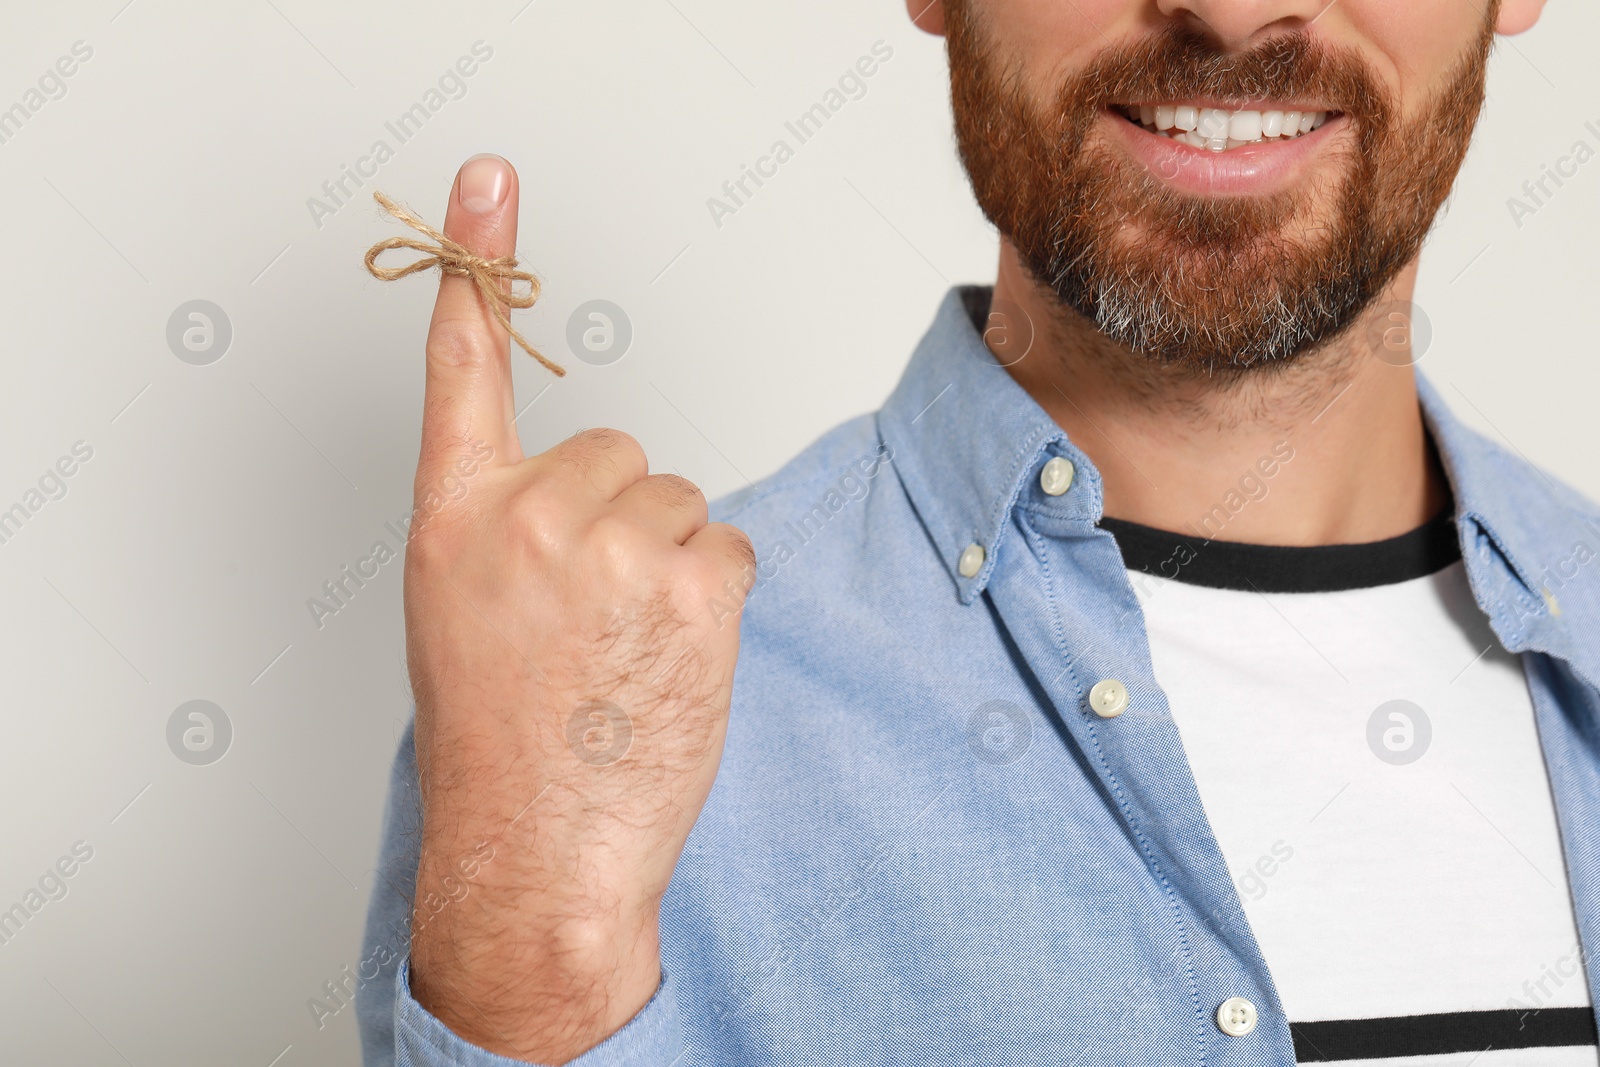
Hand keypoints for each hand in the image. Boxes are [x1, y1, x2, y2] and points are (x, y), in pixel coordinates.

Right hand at [400, 153, 754, 1062]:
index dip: (475, 269)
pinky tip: (670, 663)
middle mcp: (525, 519)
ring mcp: (608, 549)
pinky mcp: (689, 587)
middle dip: (624, 522)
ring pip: (682, 504)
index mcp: (454, 521)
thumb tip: (592, 492)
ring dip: (671, 567)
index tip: (486, 181)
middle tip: (594, 618)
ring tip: (626, 653)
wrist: (538, 853)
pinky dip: (714, 599)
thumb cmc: (503, 744)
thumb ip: (507, 531)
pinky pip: (728, 548)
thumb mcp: (463, 615)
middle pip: (624, 452)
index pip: (464, 371)